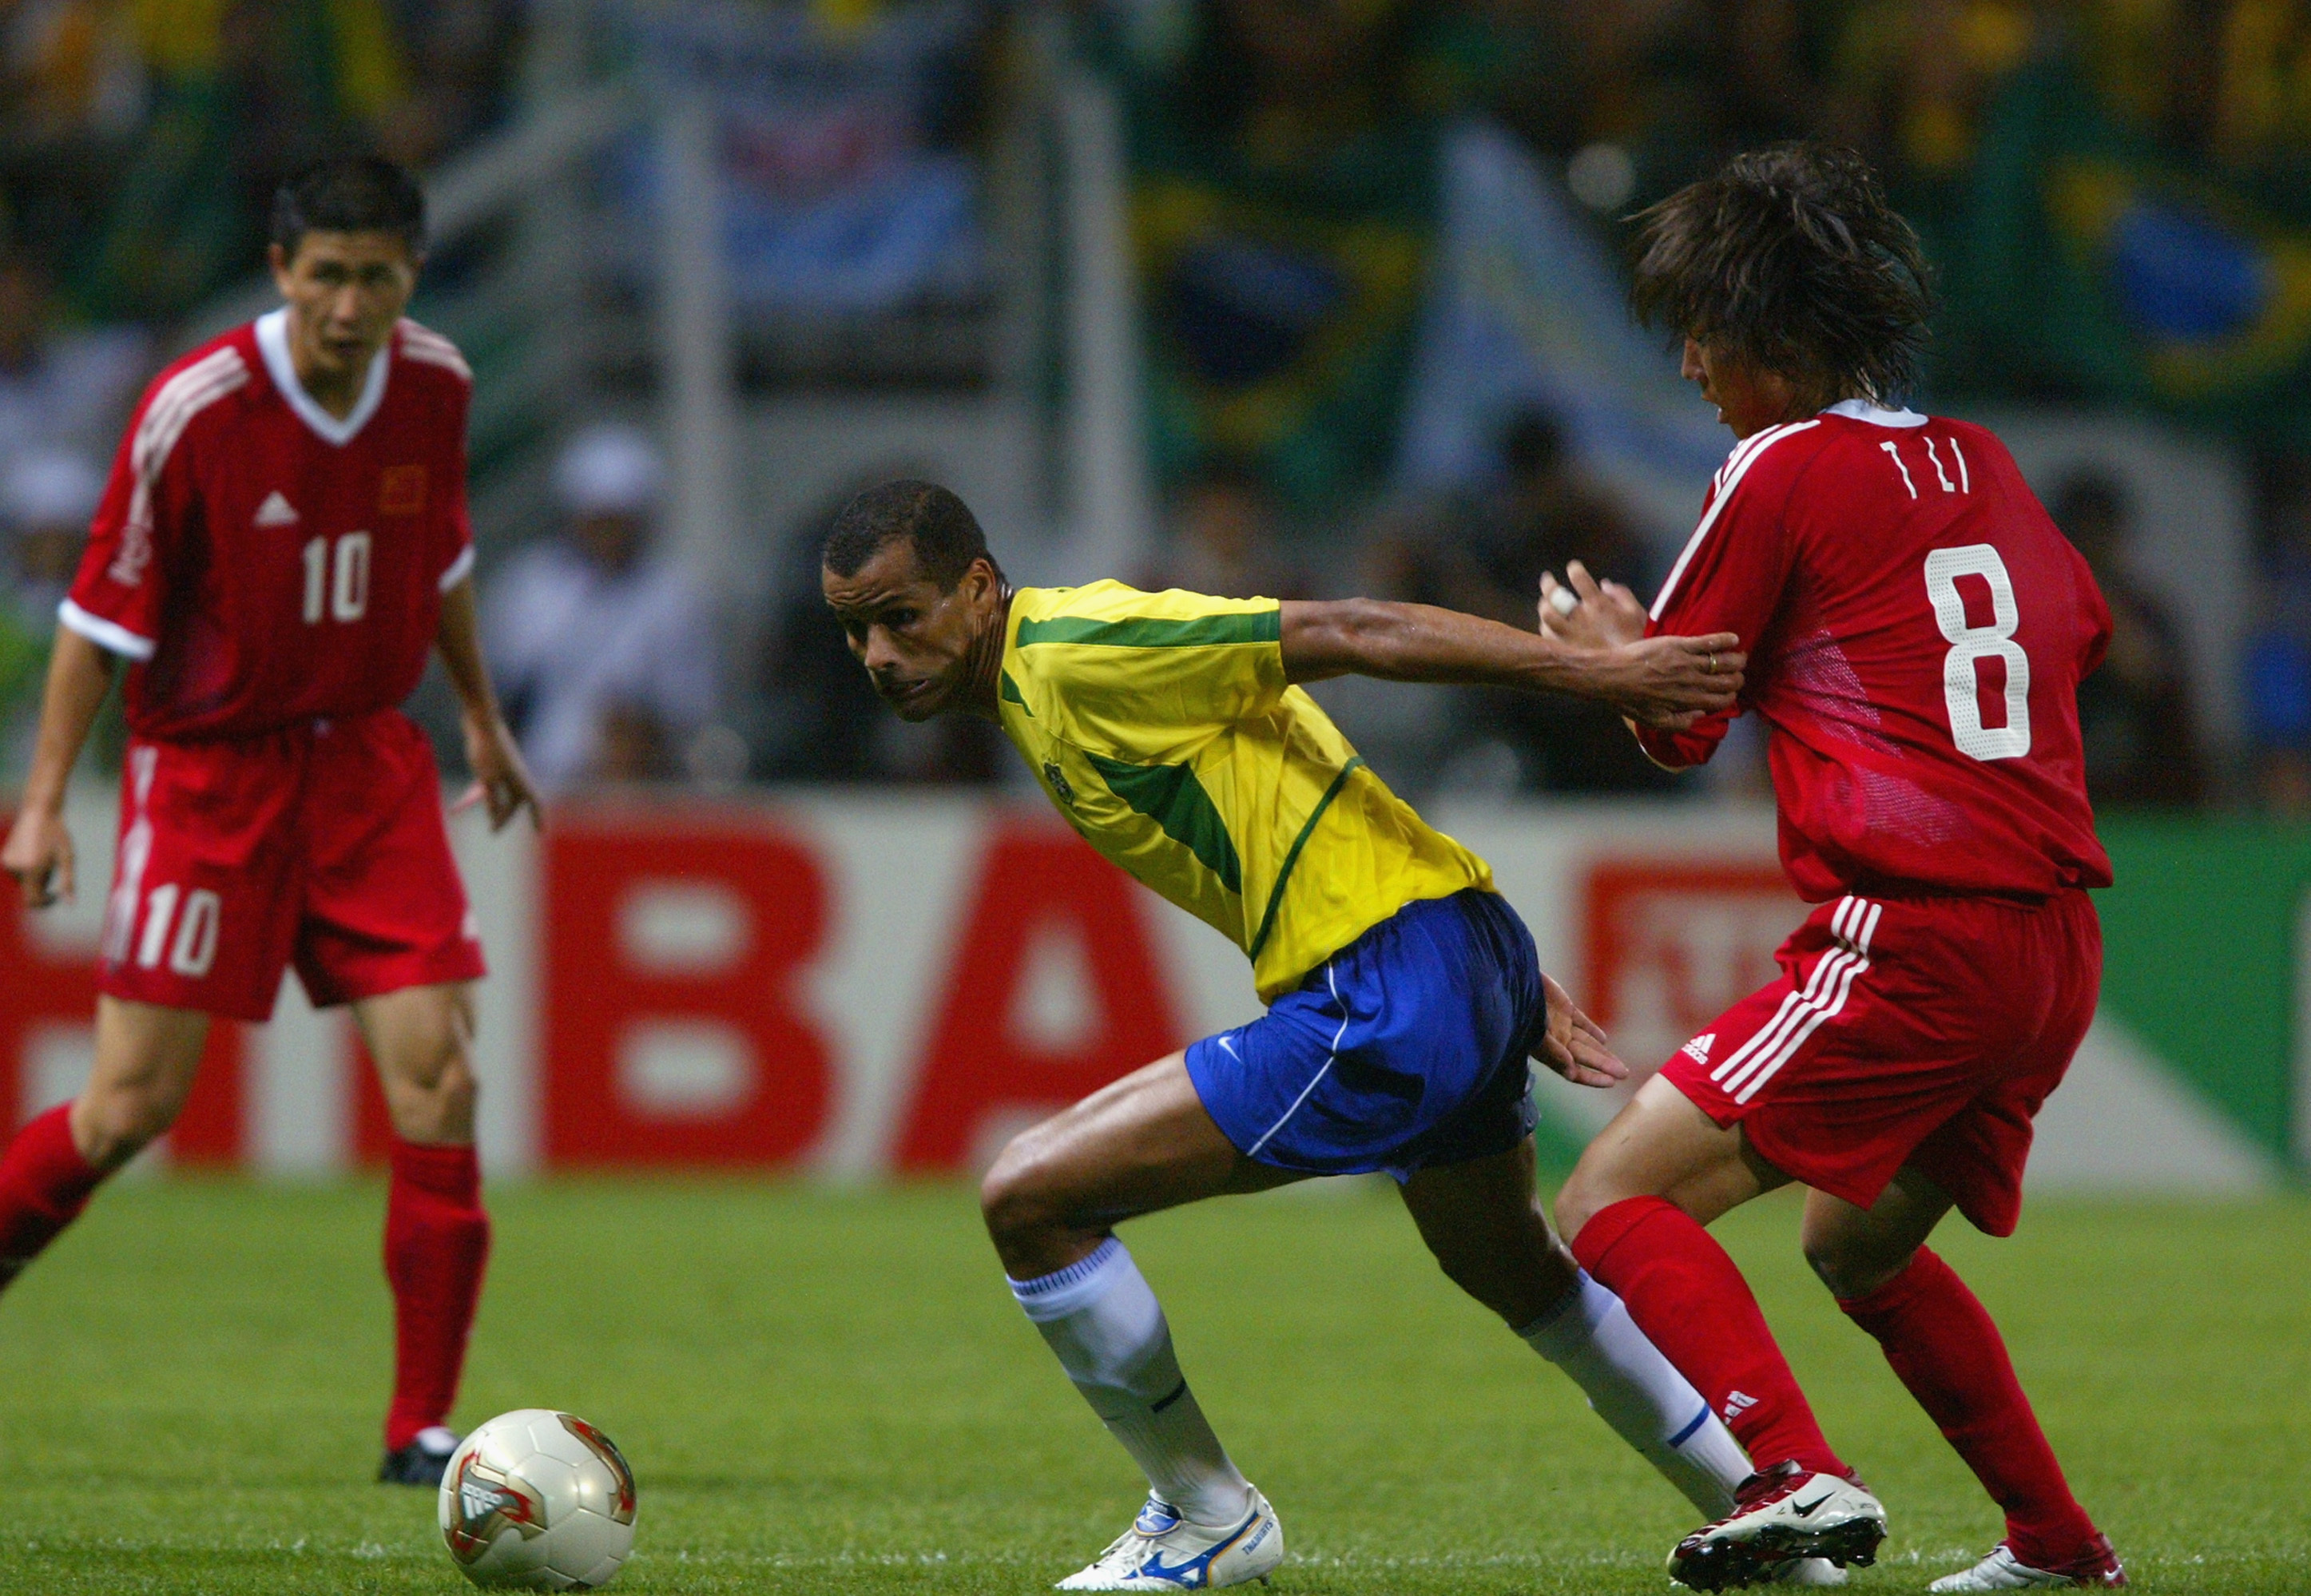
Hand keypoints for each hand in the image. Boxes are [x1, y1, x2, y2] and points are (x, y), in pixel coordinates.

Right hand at [2, 805, 73, 907]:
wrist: (39, 813)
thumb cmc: (57, 835)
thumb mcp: (67, 858)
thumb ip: (68, 882)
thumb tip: (70, 904)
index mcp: (32, 870)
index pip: (32, 901)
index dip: (45, 903)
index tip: (56, 895)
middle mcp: (16, 869)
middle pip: (30, 891)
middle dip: (42, 885)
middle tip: (53, 867)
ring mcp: (8, 863)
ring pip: (24, 882)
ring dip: (36, 876)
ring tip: (44, 856)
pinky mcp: (4, 859)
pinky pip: (18, 873)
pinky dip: (27, 869)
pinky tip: (34, 852)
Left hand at [455, 710, 542, 831]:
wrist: (479, 719)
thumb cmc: (486, 751)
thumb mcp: (487, 781)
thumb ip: (492, 801)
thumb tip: (495, 817)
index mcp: (521, 780)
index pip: (534, 804)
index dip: (538, 819)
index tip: (540, 833)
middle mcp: (517, 774)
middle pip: (514, 801)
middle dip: (503, 815)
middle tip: (492, 829)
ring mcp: (506, 766)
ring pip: (500, 791)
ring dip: (488, 803)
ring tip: (471, 813)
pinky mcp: (494, 760)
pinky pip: (489, 782)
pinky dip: (477, 792)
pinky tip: (462, 800)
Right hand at [1531, 973, 1627, 1088]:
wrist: (1515, 983)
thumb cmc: (1522, 1011)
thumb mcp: (1537, 1035)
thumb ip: (1554, 1053)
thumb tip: (1572, 1073)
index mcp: (1548, 1051)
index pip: (1573, 1071)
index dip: (1592, 1078)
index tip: (1610, 1082)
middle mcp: (1556, 1041)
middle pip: (1584, 1057)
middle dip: (1603, 1066)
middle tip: (1624, 1073)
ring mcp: (1560, 1024)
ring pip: (1586, 1042)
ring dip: (1602, 1053)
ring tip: (1619, 1064)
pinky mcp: (1564, 1008)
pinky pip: (1582, 1022)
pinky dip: (1593, 1031)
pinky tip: (1603, 1039)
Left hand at [1539, 560, 1645, 649]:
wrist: (1629, 673)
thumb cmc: (1636, 640)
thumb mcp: (1636, 612)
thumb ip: (1621, 594)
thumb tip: (1604, 584)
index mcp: (1598, 605)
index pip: (1579, 578)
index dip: (1575, 569)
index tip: (1573, 568)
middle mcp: (1580, 618)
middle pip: (1554, 595)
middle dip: (1548, 584)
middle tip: (1547, 579)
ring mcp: (1569, 635)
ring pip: (1546, 616)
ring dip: (1545, 607)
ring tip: (1546, 603)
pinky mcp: (1564, 651)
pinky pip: (1547, 637)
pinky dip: (1546, 628)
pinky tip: (1549, 626)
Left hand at [1593, 631, 1745, 727]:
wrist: (1612, 676)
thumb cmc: (1631, 700)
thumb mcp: (1655, 722)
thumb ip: (1681, 723)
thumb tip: (1701, 715)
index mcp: (1688, 702)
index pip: (1721, 701)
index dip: (1730, 697)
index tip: (1730, 693)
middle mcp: (1692, 682)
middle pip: (1727, 681)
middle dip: (1737, 679)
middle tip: (1737, 675)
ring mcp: (1687, 662)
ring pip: (1723, 661)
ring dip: (1737, 660)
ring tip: (1740, 658)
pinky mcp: (1680, 644)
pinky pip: (1709, 642)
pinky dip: (1724, 640)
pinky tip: (1733, 639)